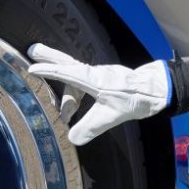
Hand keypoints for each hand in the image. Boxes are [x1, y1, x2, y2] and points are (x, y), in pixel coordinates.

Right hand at [26, 45, 169, 145]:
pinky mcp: (106, 79)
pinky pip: (84, 83)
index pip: (67, 73)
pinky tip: (76, 108)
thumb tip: (72, 139)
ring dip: (67, 94)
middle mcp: (95, 73)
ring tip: (64, 115)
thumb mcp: (112, 117)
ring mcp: (100, 75)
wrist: (156, 89)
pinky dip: (75, 93)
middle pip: (68, 63)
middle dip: (50, 57)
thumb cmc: (136, 99)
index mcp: (94, 80)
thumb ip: (91, 127)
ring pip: (76, 78)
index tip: (32, 68)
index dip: (49, 71)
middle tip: (33, 49)